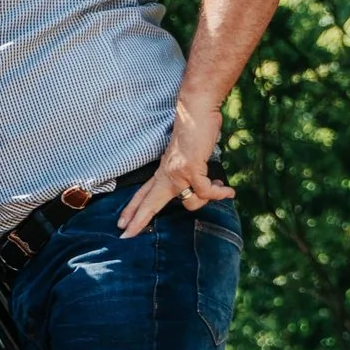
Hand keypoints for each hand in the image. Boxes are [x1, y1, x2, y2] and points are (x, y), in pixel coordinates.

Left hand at [118, 103, 234, 236]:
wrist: (196, 111)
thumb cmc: (195, 132)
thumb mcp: (186, 157)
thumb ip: (187, 173)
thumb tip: (198, 189)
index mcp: (162, 172)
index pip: (142, 195)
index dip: (132, 210)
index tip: (121, 225)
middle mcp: (166, 174)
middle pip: (148, 203)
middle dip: (138, 221)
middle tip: (125, 237)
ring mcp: (177, 173)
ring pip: (190, 202)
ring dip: (209, 198)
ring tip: (220, 189)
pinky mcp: (191, 169)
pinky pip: (205, 192)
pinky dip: (218, 193)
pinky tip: (228, 192)